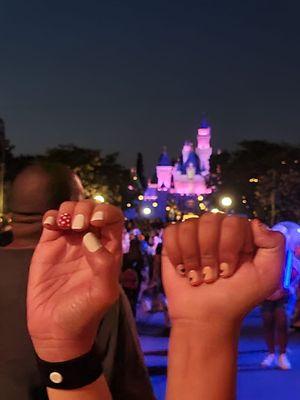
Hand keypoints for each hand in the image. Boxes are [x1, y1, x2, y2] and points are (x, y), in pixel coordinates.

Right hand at [27, 200, 122, 360]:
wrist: (56, 329)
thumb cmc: (84, 313)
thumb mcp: (104, 292)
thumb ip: (104, 265)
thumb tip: (91, 237)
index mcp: (109, 249)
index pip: (114, 218)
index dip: (106, 212)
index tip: (95, 222)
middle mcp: (91, 241)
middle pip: (93, 209)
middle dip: (86, 209)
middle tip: (78, 225)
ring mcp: (69, 241)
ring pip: (72, 210)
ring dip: (69, 209)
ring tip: (65, 225)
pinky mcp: (49, 245)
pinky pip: (52, 220)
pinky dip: (51, 216)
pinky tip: (51, 226)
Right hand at [163, 213, 284, 325]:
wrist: (206, 316)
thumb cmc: (237, 297)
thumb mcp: (267, 274)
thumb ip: (273, 244)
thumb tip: (255, 222)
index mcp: (240, 233)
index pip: (234, 221)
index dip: (229, 247)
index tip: (230, 272)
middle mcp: (217, 229)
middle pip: (210, 220)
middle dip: (209, 253)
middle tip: (212, 276)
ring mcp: (195, 234)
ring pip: (190, 225)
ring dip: (192, 257)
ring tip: (197, 276)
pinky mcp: (174, 241)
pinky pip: (171, 232)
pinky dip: (176, 254)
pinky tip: (182, 269)